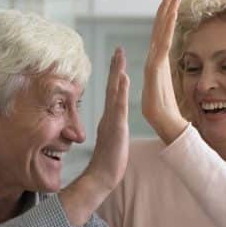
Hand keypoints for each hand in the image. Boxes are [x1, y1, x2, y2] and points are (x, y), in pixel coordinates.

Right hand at [83, 47, 129, 191]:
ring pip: (114, 92)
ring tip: (120, 56)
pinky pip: (119, 106)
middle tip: (119, 50)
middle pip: (111, 87)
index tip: (117, 61)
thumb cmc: (108, 163)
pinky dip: (120, 91)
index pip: (112, 93)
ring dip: (117, 73)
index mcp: (109, 118)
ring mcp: (111, 120)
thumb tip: (112, 125)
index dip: (114, 77)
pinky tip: (123, 78)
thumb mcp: (113, 142)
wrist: (101, 176)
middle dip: (115, 68)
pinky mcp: (116, 127)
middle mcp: (108, 116)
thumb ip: (112, 130)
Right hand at [142, 0, 188, 144]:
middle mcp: (155, 59)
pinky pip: (163, 43)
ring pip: (161, 31)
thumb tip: (165, 73)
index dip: (165, 17)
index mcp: (158, 63)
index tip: (172, 0)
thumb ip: (164, 78)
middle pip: (160, 28)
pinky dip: (166, 27)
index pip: (162, 34)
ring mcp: (154, 63)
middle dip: (166, 7)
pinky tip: (171, 15)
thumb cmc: (165, 111)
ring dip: (167, 11)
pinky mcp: (156, 68)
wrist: (164, 124)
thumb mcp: (166, 89)